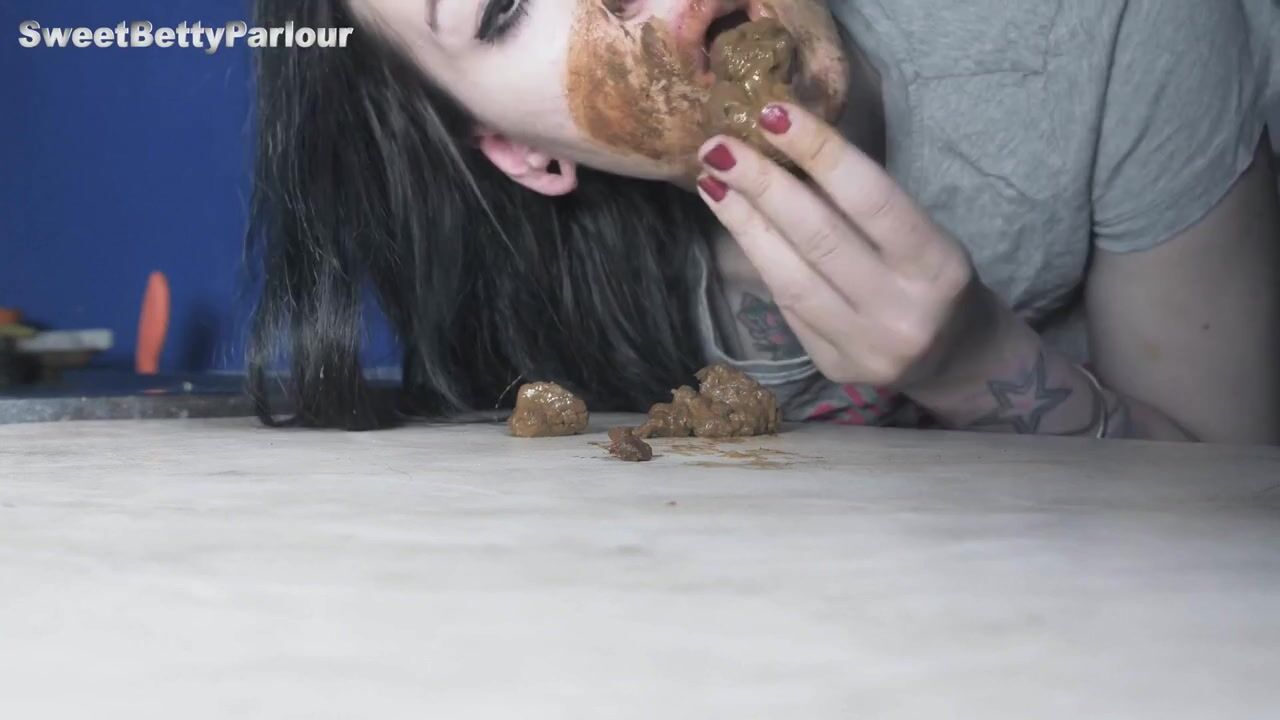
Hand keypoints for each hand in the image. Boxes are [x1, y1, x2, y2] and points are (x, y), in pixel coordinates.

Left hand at [695, 103, 1006, 389]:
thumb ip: (863, 205)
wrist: (955, 357)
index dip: (819, 153)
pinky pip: (787, 306)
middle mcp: (901, 311)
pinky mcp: (833, 366)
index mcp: (936, 265)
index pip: (870, 199)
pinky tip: (736, 226)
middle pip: (819, 238)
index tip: (772, 114)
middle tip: (718, 146)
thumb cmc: (931, 276)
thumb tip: (785, 145)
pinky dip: (759, 260)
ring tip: (712, 182)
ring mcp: (864, 346)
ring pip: (789, 278)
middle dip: (762, 186)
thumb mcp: (921, 235)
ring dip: (743, 224)